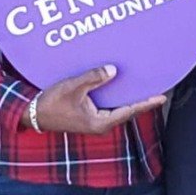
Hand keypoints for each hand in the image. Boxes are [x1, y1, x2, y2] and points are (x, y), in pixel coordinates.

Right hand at [31, 65, 164, 133]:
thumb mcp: (73, 87)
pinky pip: (110, 107)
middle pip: (127, 111)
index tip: (161, 96)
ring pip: (119, 109)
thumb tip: (113, 70)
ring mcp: (96, 122)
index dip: (146, 103)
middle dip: (142, 101)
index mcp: (100, 122)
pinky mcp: (90, 117)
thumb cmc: (52, 103)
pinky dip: (118, 98)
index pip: (129, 110)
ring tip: (144, 88)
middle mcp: (101, 124)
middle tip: (158, 90)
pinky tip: (122, 88)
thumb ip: (93, 78)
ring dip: (130, 99)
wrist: (34, 114)